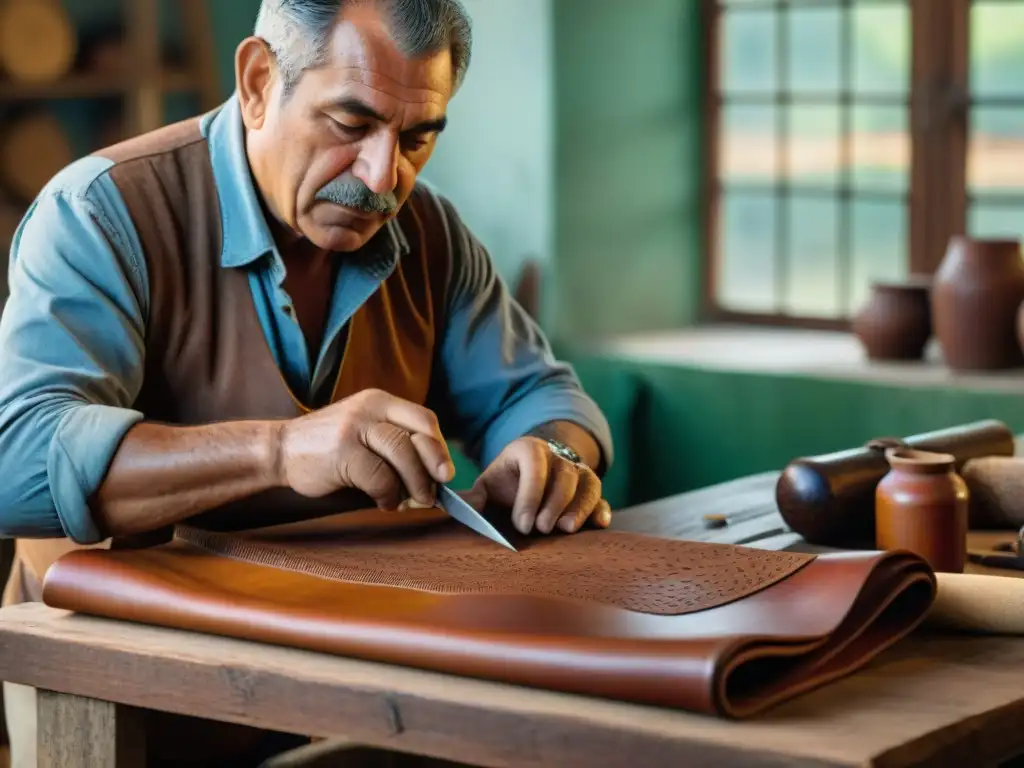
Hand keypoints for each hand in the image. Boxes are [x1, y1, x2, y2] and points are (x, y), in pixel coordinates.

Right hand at [274, 388, 453, 507]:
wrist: (280, 450)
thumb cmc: (329, 448)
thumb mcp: (364, 432)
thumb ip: (395, 443)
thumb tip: (434, 477)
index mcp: (379, 401)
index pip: (423, 418)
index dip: (439, 446)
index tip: (445, 473)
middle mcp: (369, 408)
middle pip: (417, 434)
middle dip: (433, 466)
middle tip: (435, 492)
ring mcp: (354, 428)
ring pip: (401, 453)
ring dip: (414, 483)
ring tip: (414, 501)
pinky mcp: (341, 452)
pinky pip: (379, 476)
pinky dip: (388, 494)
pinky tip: (384, 502)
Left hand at [467, 436, 610, 534]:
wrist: (529, 478)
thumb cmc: (506, 485)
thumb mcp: (488, 485)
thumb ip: (475, 497)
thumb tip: (460, 507)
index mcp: (528, 449)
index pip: (535, 466)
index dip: (529, 495)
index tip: (521, 524)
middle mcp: (557, 457)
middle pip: (565, 475)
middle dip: (554, 503)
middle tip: (542, 529)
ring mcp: (578, 472)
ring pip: (588, 483)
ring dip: (579, 507)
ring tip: (566, 529)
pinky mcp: (591, 489)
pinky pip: (601, 497)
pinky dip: (601, 510)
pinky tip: (599, 525)